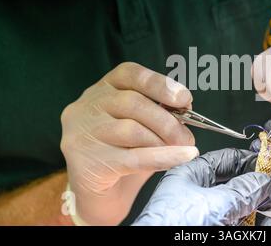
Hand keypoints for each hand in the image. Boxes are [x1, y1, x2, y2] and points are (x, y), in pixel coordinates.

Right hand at [60, 62, 198, 224]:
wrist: (98, 196)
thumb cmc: (123, 154)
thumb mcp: (141, 125)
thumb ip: (159, 112)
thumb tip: (185, 107)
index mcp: (102, 89)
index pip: (129, 73)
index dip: (160, 83)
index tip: (184, 98)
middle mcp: (87, 106)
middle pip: (133, 103)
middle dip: (168, 120)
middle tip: (188, 136)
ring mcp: (82, 134)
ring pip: (131, 129)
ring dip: (164, 141)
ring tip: (182, 149)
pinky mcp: (86, 162)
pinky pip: (133, 157)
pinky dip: (163, 157)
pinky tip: (182, 157)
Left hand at [133, 149, 270, 225]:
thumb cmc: (177, 226)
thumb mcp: (217, 203)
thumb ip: (243, 190)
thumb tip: (262, 180)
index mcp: (189, 176)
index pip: (224, 160)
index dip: (249, 160)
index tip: (270, 163)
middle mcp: (196, 194)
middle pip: (234, 184)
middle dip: (258, 186)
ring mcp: (202, 215)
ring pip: (237, 206)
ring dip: (260, 206)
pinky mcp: (208, 230)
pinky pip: (235, 224)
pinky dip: (253, 224)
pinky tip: (266, 224)